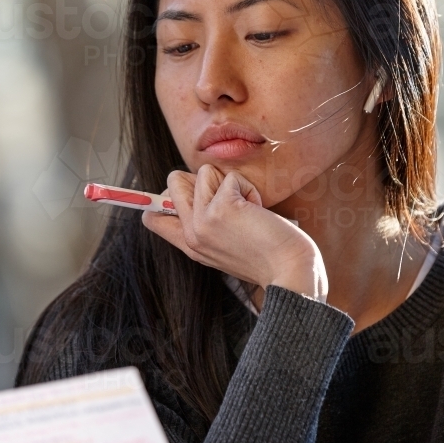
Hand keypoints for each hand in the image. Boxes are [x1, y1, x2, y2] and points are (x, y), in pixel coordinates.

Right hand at [142, 165, 327, 299]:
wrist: (290, 271)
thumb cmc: (268, 257)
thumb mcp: (226, 246)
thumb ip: (207, 225)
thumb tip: (196, 186)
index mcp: (190, 246)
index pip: (153, 217)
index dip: (167, 198)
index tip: (194, 199)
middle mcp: (191, 234)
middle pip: (174, 180)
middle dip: (204, 180)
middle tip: (229, 202)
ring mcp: (203, 221)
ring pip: (204, 171)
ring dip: (231, 183)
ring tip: (248, 210)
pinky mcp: (222, 208)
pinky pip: (231, 176)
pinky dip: (248, 188)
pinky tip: (258, 211)